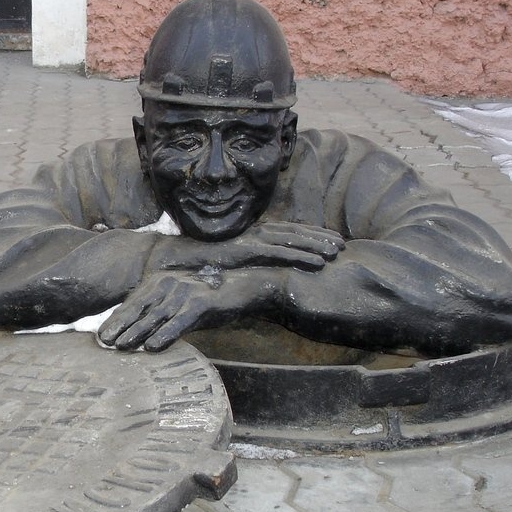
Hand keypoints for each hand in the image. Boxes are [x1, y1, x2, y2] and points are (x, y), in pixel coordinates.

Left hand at [98, 270, 271, 351]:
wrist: (242, 289)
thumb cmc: (207, 302)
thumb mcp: (179, 306)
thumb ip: (159, 316)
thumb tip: (137, 337)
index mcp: (160, 283)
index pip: (133, 303)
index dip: (117, 319)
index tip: (101, 336)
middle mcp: (169, 284)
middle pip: (140, 308)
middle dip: (121, 326)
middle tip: (104, 342)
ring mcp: (184, 291)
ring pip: (156, 316)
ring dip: (137, 332)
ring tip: (121, 347)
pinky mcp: (201, 303)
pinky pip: (179, 321)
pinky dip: (165, 334)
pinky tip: (152, 346)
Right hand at [150, 221, 343, 271]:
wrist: (169, 262)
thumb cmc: (195, 266)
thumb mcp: (228, 266)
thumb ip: (245, 267)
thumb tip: (260, 278)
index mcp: (252, 237)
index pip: (287, 234)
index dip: (311, 236)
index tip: (331, 243)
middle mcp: (254, 234)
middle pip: (295, 232)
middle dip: (320, 237)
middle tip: (343, 245)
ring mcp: (250, 239)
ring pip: (292, 239)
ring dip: (317, 244)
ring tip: (338, 252)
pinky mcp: (245, 249)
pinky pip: (279, 251)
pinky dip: (301, 254)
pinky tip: (319, 262)